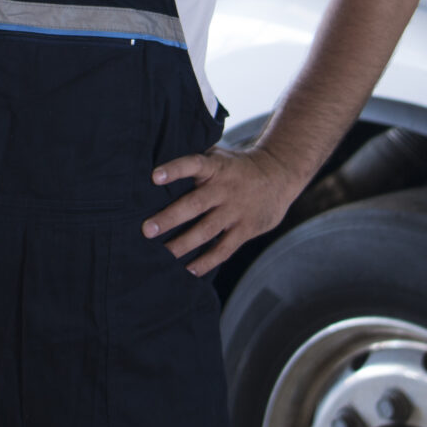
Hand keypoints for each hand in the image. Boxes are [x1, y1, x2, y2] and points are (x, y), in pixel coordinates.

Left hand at [145, 143, 307, 275]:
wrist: (279, 174)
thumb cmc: (237, 167)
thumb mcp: (220, 156)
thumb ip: (196, 163)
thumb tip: (158, 164)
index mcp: (215, 167)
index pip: (193, 164)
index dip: (174, 170)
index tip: (153, 176)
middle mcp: (224, 188)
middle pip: (195, 204)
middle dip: (170, 218)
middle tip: (147, 230)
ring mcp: (235, 210)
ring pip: (206, 230)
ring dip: (183, 244)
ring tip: (163, 256)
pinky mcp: (245, 229)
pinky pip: (224, 248)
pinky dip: (206, 261)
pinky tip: (189, 270)